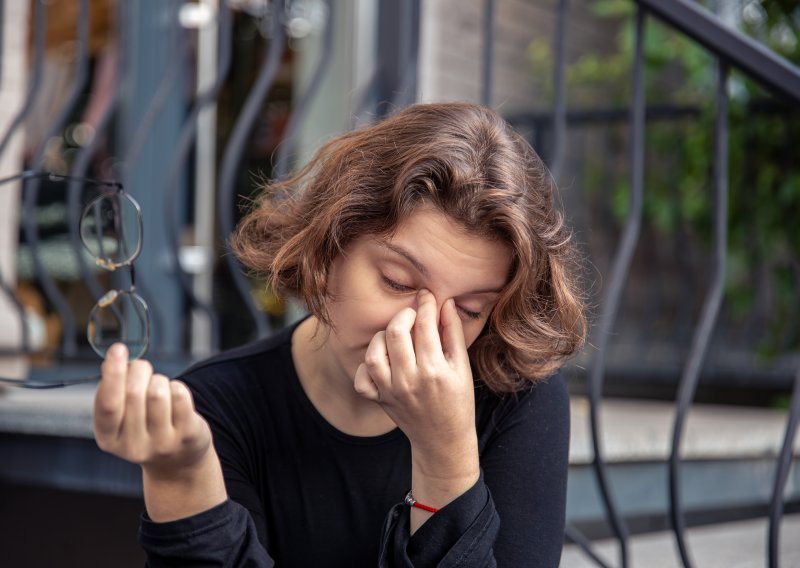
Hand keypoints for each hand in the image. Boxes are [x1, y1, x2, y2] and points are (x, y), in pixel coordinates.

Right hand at [94, 343, 225, 520]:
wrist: (177, 461)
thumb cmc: (145, 427)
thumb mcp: (122, 417)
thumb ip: (115, 392)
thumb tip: (117, 357)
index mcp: (108, 438)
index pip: (107, 403)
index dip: (112, 373)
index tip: (118, 348)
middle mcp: (133, 446)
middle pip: (134, 392)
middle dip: (140, 371)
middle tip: (144, 370)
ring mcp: (162, 444)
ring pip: (158, 391)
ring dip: (159, 380)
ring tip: (160, 389)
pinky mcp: (187, 437)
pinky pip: (180, 395)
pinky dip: (177, 387)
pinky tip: (175, 398)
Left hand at [354, 289, 478, 479]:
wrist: (443, 440)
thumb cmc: (457, 401)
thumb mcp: (462, 367)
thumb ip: (453, 333)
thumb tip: (446, 303)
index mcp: (434, 371)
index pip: (425, 325)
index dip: (426, 304)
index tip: (427, 295)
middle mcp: (409, 380)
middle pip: (395, 333)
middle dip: (403, 315)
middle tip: (412, 313)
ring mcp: (391, 392)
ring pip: (374, 352)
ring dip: (383, 337)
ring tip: (397, 335)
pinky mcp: (380, 400)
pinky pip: (362, 378)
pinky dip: (367, 366)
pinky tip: (383, 360)